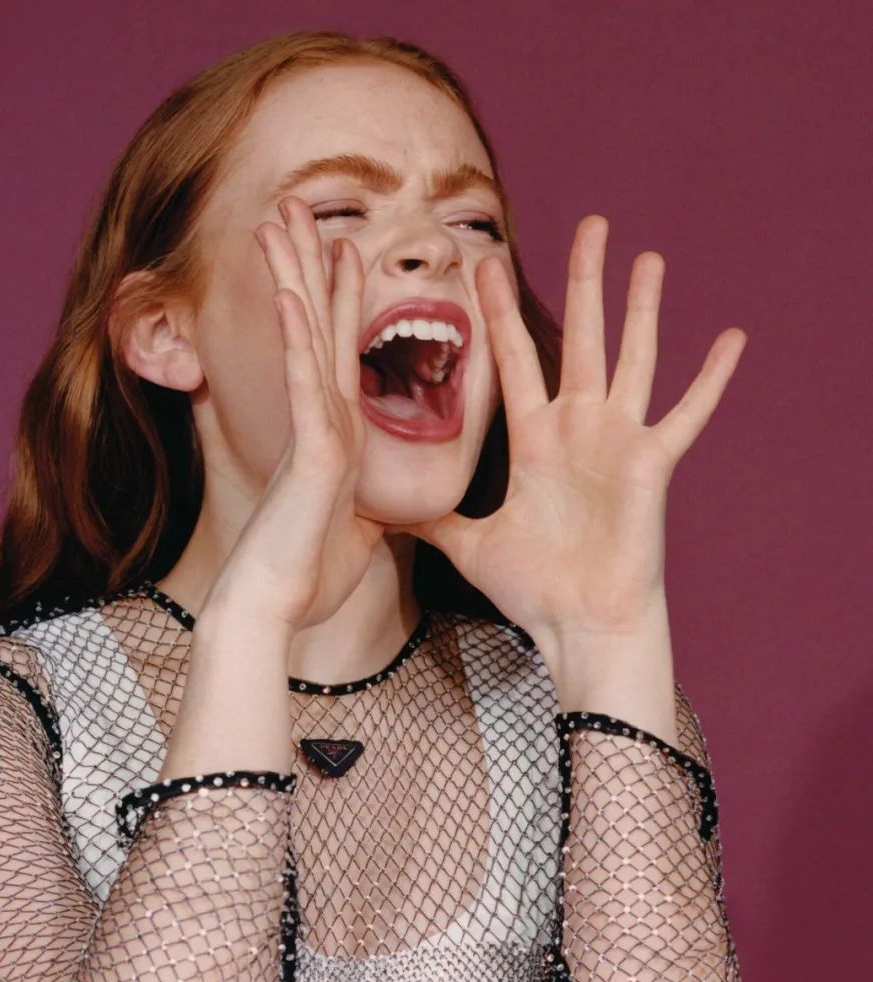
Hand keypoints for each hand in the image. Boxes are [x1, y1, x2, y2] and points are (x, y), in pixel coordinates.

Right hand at [208, 196, 385, 633]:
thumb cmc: (306, 580)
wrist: (274, 611)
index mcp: (339, 437)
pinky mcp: (312, 453)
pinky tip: (295, 293)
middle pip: (320, 325)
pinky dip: (302, 337)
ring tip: (282, 216)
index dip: (340, 298)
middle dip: (310, 263)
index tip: (343, 249)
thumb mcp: (357, 537)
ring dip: (296, 276)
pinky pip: (307, 384)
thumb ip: (368, 511)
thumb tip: (383, 514)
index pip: (342, 351)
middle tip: (299, 205)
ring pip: (308, 338)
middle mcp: (324, 422)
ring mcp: (315, 431)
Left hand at [387, 215, 747, 641]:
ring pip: (631, 358)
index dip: (501, 313)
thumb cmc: (533, 588)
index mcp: (537, 440)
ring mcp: (618, 442)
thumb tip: (384, 513)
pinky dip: (711, 380)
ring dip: (640, 309)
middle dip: (583, 280)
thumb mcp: (469, 545)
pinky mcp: (651, 464)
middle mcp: (579, 429)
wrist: (578, 624)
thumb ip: (432, 520)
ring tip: (647, 257)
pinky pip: (687, 415)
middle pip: (579, 338)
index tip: (489, 263)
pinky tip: (732, 338)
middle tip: (589, 223)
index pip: (515, 360)